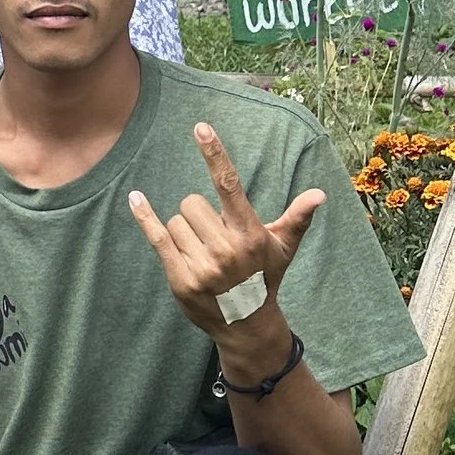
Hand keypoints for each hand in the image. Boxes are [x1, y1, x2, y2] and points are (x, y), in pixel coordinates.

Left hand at [128, 121, 322, 344]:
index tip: (201, 128)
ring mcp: (202, 266)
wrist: (246, 326)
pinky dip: (144, 216)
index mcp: (250, 234)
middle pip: (192, 202)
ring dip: (185, 231)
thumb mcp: (282, 248)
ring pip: (176, 220)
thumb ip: (297, 218)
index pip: (229, 184)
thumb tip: (319, 194)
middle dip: (199, 215)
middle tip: (214, 238)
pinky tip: (135, 198)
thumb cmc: (264, 278)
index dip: (215, 154)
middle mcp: (226, 249)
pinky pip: (157, 237)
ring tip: (203, 254)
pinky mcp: (180, 278)